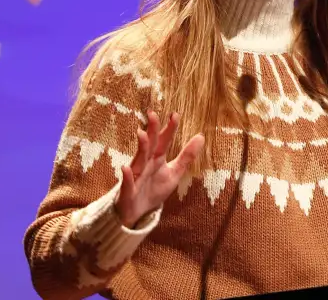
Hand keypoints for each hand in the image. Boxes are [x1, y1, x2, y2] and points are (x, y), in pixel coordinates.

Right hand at [115, 111, 203, 227]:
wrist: (138, 212)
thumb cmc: (154, 189)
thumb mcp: (174, 172)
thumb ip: (186, 156)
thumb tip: (201, 136)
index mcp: (157, 158)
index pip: (164, 140)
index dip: (169, 128)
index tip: (175, 114)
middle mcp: (145, 163)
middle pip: (149, 144)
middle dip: (151, 130)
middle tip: (153, 114)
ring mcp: (135, 176)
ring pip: (138, 160)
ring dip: (140, 148)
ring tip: (141, 134)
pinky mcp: (127, 191)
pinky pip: (127, 183)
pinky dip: (127, 176)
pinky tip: (125, 168)